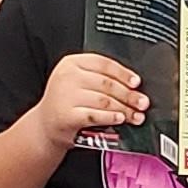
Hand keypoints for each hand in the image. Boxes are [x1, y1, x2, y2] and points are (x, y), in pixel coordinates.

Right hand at [33, 53, 147, 146]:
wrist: (45, 125)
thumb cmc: (66, 102)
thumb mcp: (78, 81)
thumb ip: (100, 78)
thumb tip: (132, 87)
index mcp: (71, 62)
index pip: (103, 64)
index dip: (123, 73)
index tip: (136, 82)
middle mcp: (67, 77)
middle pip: (106, 83)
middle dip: (128, 95)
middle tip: (142, 102)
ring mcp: (65, 96)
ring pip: (104, 101)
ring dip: (124, 109)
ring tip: (135, 115)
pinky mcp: (66, 115)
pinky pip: (95, 115)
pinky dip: (111, 117)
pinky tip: (120, 118)